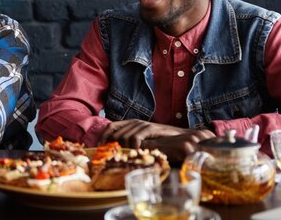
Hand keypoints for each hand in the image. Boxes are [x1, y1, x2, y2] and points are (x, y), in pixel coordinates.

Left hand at [98, 120, 214, 162]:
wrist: (181, 137)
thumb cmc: (162, 142)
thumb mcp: (143, 142)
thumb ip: (131, 145)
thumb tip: (115, 154)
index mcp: (130, 124)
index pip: (110, 127)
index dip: (103, 138)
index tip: (99, 150)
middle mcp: (133, 122)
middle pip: (114, 133)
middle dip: (111, 146)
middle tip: (111, 158)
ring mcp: (141, 124)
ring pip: (123, 136)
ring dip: (122, 149)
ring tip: (124, 159)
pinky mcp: (149, 128)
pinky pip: (135, 137)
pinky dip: (132, 146)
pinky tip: (135, 153)